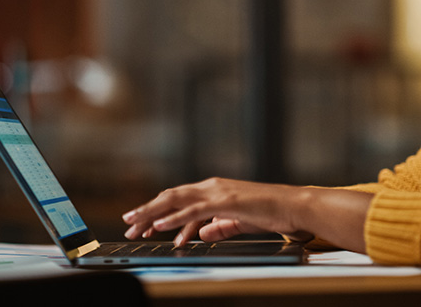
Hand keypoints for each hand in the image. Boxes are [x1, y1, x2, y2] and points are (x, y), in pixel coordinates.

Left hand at [122, 178, 306, 246]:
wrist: (292, 206)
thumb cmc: (270, 212)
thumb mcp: (238, 221)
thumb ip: (219, 226)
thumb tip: (201, 233)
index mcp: (214, 190)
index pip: (178, 199)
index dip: (156, 211)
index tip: (140, 225)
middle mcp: (212, 187)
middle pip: (170, 197)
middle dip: (146, 211)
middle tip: (128, 225)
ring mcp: (218, 192)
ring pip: (176, 200)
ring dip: (153, 213)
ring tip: (135, 225)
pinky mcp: (225, 202)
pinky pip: (194, 211)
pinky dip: (174, 218)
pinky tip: (160, 226)